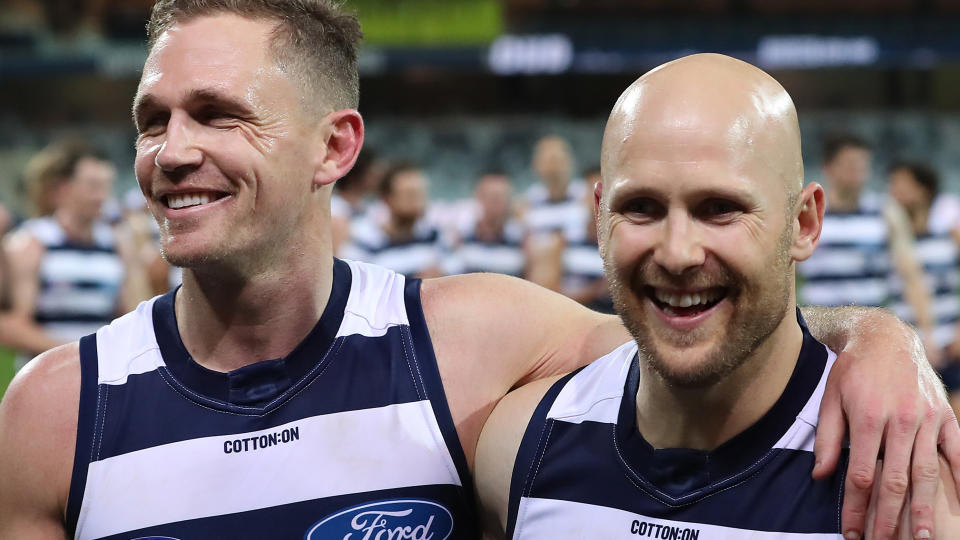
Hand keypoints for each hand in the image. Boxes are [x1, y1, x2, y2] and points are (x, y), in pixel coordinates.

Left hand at [814, 317, 959, 539]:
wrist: (885, 337)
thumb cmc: (851, 371)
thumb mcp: (830, 399)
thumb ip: (827, 438)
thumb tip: (820, 476)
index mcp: (869, 418)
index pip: (862, 475)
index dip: (856, 507)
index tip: (851, 532)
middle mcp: (902, 421)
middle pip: (896, 481)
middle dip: (889, 518)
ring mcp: (928, 418)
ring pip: (927, 473)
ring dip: (925, 509)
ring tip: (922, 538)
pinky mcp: (946, 415)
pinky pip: (956, 450)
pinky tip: (957, 504)